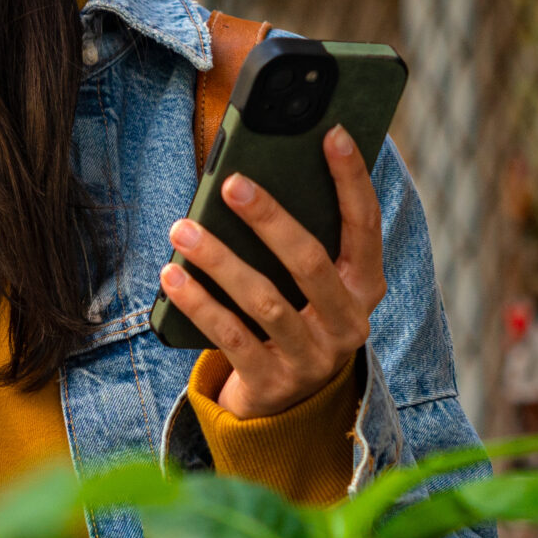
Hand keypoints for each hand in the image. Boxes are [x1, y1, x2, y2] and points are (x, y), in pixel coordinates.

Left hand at [161, 125, 386, 419]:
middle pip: (309, 262)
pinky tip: (172, 276)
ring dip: (219, 261)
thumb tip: (258, 174)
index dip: (352, 178)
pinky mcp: (273, 382)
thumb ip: (301, 237)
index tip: (333, 133)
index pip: (365, 224)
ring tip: (183, 230)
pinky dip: (199, 304)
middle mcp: (348, 323)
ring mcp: (313, 357)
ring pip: (264, 301)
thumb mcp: (313, 282)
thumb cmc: (295, 315)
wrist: (288, 403)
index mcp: (365, 286)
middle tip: (231, 184)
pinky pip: (231, 337)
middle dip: (269, 219)